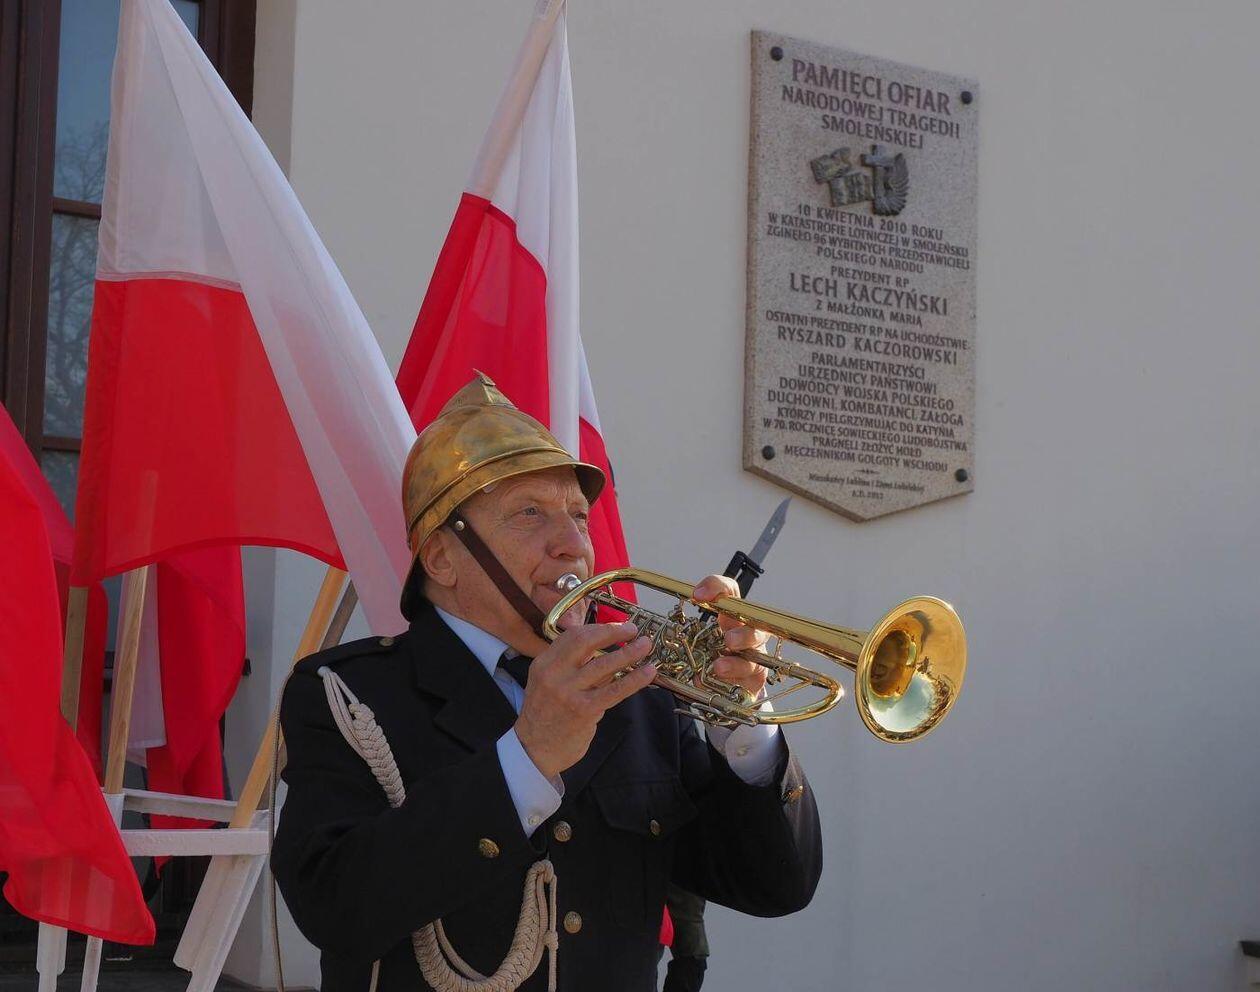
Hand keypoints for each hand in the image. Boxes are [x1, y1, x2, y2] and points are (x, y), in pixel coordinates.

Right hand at [514, 621, 654, 778]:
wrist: (535, 749)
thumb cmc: (546, 715)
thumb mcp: (549, 683)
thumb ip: (573, 666)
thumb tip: (608, 651)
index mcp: (544, 663)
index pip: (572, 636)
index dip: (598, 627)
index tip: (616, 626)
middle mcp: (553, 673)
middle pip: (587, 642)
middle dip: (613, 632)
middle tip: (633, 630)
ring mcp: (568, 691)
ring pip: (604, 664)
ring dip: (629, 652)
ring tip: (645, 646)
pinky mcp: (583, 710)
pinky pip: (614, 690)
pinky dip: (634, 679)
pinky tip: (647, 672)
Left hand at [691, 575, 769, 698]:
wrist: (726, 683)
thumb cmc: (712, 655)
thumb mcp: (697, 639)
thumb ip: (683, 631)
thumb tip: (650, 630)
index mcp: (731, 615)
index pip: (729, 591)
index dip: (717, 587)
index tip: (697, 595)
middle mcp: (746, 630)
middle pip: (754, 623)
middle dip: (742, 631)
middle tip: (728, 639)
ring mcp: (754, 655)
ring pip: (755, 655)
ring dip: (736, 662)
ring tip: (719, 667)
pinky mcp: (755, 677)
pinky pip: (749, 678)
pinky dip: (733, 680)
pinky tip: (718, 682)